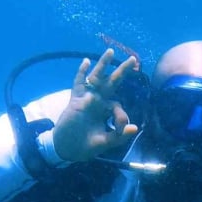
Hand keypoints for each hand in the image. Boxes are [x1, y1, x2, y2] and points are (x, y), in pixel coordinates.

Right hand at [51, 48, 140, 163]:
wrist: (66, 149)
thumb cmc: (85, 145)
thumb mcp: (105, 142)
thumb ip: (119, 136)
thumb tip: (135, 128)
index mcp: (106, 111)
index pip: (118, 107)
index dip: (122, 117)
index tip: (120, 128)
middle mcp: (99, 102)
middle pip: (112, 83)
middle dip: (122, 71)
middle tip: (133, 59)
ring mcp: (87, 99)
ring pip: (96, 78)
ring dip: (103, 65)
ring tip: (111, 51)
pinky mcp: (75, 100)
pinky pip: (78, 84)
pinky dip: (82, 73)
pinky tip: (86, 62)